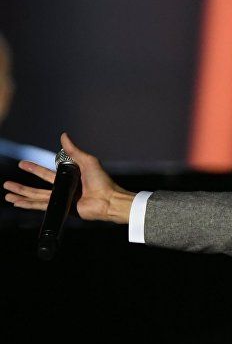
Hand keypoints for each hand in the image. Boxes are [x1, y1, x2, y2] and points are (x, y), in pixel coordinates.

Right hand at [2, 132, 135, 223]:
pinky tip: (18, 204)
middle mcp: (64, 189)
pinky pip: (42, 206)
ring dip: (21, 195)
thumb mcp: (87, 161)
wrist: (109, 199)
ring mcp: (62, 200)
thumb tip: (63, 135)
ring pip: (36, 198)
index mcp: (69, 178)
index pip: (47, 173)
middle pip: (38, 187)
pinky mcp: (62, 209)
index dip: (34, 169)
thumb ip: (73, 150)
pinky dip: (29, 205)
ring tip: (7, 194)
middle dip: (22, 186)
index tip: (22, 164)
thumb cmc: (102, 181)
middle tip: (6, 183)